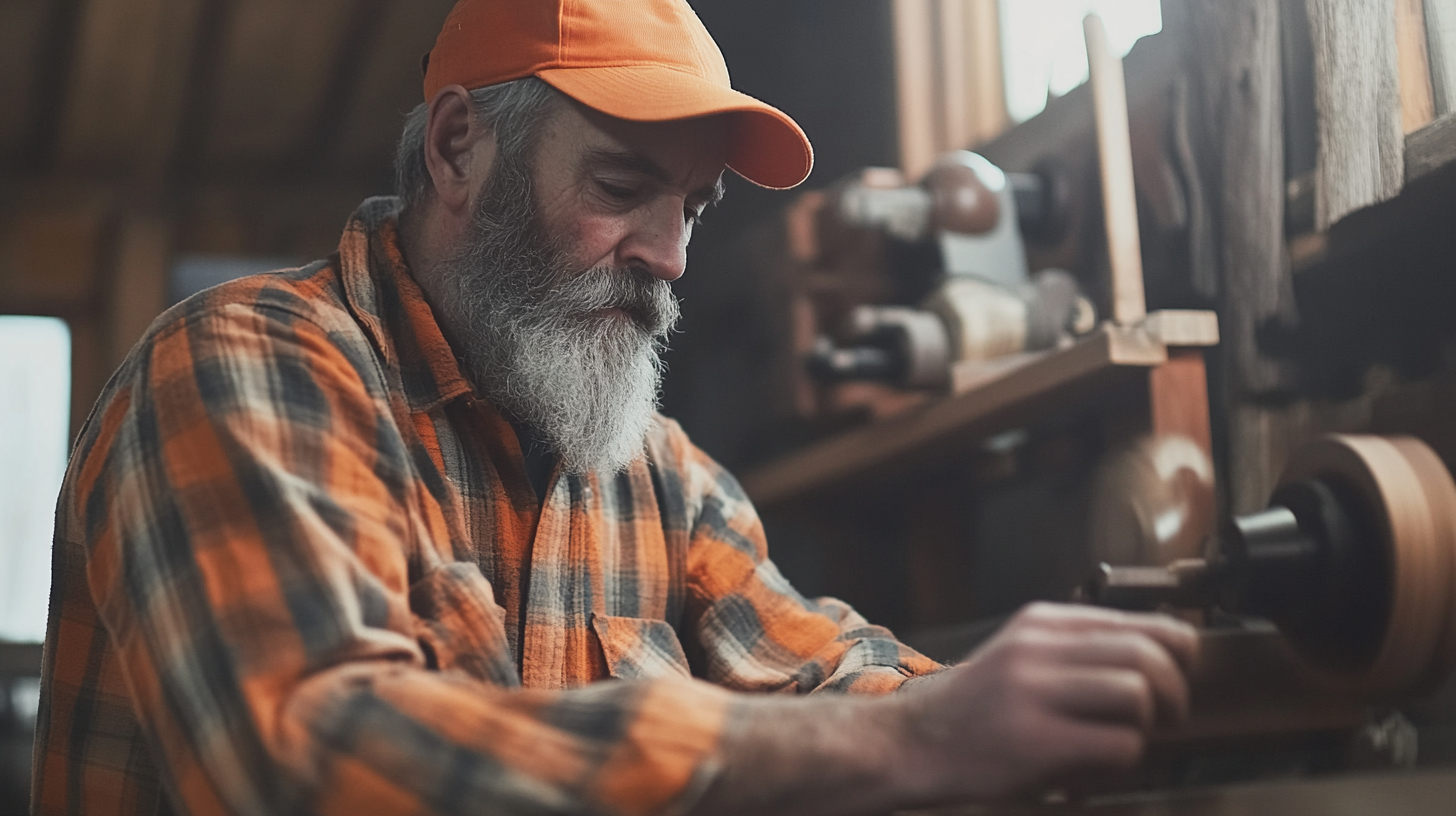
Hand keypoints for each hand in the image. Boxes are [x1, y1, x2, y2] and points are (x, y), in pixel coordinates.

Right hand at [890, 602, 1198, 802]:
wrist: (911, 742)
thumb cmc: (974, 711)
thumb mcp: (1020, 656)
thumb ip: (1076, 650)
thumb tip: (1160, 659)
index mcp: (1042, 623)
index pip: (1142, 622)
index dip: (1177, 654)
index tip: (1178, 678)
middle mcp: (1038, 648)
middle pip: (1147, 654)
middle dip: (1174, 692)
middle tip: (1165, 719)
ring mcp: (1034, 692)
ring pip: (1137, 694)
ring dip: (1148, 728)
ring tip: (1126, 743)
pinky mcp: (1035, 740)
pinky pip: (1119, 745)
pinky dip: (1122, 763)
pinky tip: (1093, 771)